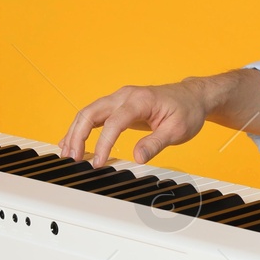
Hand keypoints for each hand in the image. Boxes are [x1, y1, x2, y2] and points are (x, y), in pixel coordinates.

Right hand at [57, 81, 209, 165]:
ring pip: (89, 112)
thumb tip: (137, 158)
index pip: (114, 122)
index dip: (103, 143)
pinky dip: (82, 128)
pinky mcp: (119, 106)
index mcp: (140, 100)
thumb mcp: (177, 130)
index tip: (98, 162)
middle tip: (72, 158)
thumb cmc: (186, 111)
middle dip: (78, 135)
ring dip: (75, 132)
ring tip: (67, 153)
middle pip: (91, 112)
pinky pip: (95, 115)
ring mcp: (120, 99)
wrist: (192, 97)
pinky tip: (72, 141)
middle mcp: (125, 96)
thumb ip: (155, 143)